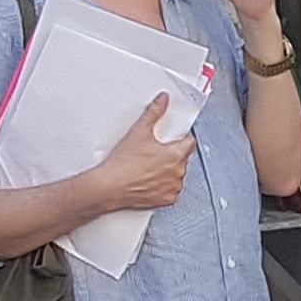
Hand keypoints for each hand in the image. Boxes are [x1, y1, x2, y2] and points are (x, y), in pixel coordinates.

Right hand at [92, 96, 196, 211]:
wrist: (110, 187)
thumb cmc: (124, 164)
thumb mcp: (139, 132)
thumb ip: (154, 113)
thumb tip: (163, 100)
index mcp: (176, 154)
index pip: (190, 142)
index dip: (181, 138)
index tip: (172, 137)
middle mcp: (178, 172)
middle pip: (182, 158)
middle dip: (172, 153)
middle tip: (154, 152)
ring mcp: (173, 187)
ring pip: (177, 174)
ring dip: (168, 170)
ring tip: (149, 166)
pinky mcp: (167, 200)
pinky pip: (171, 189)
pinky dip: (163, 185)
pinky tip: (150, 179)